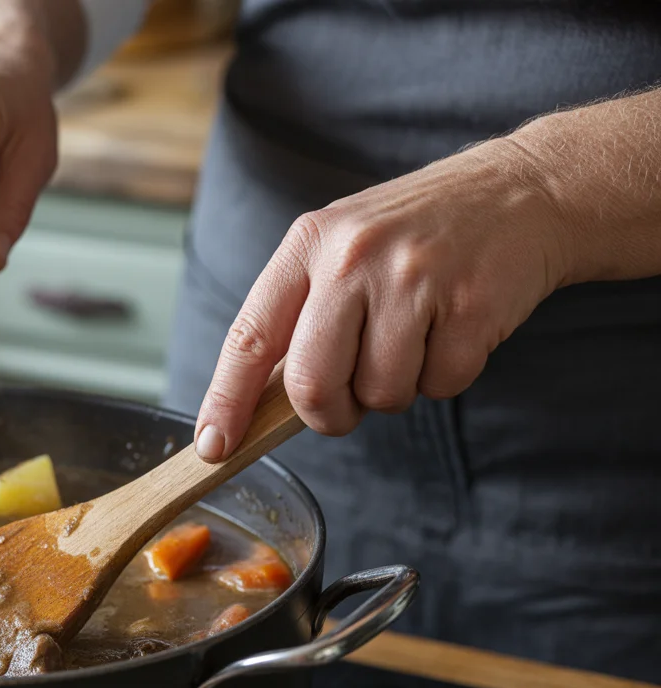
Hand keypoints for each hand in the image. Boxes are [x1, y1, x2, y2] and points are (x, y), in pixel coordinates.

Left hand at [194, 138, 572, 459]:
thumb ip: (301, 311)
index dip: (227, 400)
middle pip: (313, 385)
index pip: (250, 337)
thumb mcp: (343, 244)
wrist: (526, 190)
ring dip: (396, 389)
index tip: (212, 446)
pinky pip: (441, 386)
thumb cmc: (419, 231)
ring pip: (380, 394)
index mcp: (309, 243)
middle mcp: (353, 257)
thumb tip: (258, 401)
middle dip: (329, 413)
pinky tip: (453, 328)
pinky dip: (446, 376)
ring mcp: (414, 279)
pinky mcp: (470, 305)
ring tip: (414, 336)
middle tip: (349, 400)